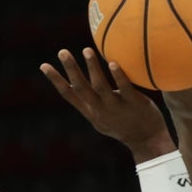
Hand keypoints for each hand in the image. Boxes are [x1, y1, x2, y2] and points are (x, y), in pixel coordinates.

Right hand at [40, 48, 175, 162]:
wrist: (147, 141)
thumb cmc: (123, 126)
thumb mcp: (101, 118)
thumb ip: (90, 102)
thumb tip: (77, 84)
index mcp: (90, 111)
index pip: (69, 95)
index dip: (55, 80)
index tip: (43, 65)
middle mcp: (100, 109)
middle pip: (81, 88)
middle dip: (71, 70)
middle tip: (62, 52)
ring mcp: (116, 107)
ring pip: (101, 86)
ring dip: (92, 68)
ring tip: (86, 50)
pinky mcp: (134, 105)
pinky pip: (125, 89)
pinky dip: (118, 76)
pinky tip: (113, 63)